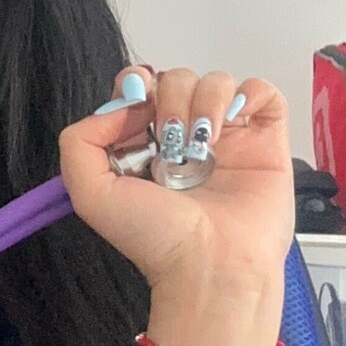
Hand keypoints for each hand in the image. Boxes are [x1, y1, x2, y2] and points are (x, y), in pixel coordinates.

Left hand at [58, 64, 294, 299]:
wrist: (212, 267)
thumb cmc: (156, 238)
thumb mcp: (91, 193)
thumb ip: (81, 140)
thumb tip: (119, 105)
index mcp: (145, 144)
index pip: (139, 88)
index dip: (135, 86)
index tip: (138, 110)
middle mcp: (186, 136)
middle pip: (175, 79)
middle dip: (168, 99)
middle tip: (170, 140)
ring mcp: (228, 137)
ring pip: (216, 80)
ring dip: (205, 102)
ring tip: (203, 146)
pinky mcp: (265, 141)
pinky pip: (261, 91)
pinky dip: (247, 94)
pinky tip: (231, 128)